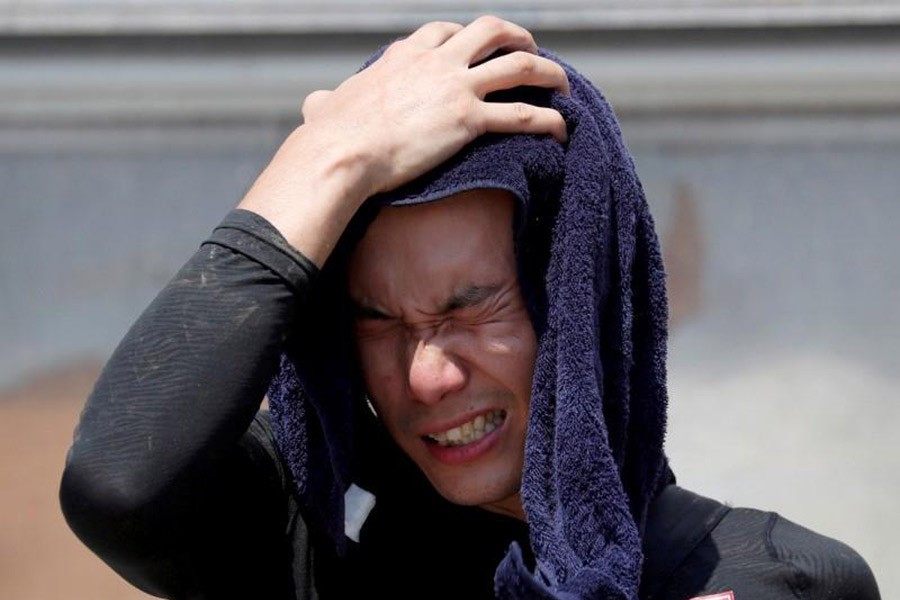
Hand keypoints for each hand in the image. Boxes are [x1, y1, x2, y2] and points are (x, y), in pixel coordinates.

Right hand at [301, 16, 569, 194]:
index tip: (479, 49)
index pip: (443, 31)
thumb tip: (315, 104)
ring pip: (519, 65)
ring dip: (548, 73)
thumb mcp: (326, 106)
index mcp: (405, 56)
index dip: (467, 37)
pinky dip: (549, 121)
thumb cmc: (330, 135)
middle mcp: (436, 62)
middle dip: (518, 36)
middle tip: (534, 52)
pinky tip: (562, 131)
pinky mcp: (469, 120)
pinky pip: (523, 115)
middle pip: (491, 30)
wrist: (341, 151)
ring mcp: (456, 88)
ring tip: (564, 87)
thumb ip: (327, 101)